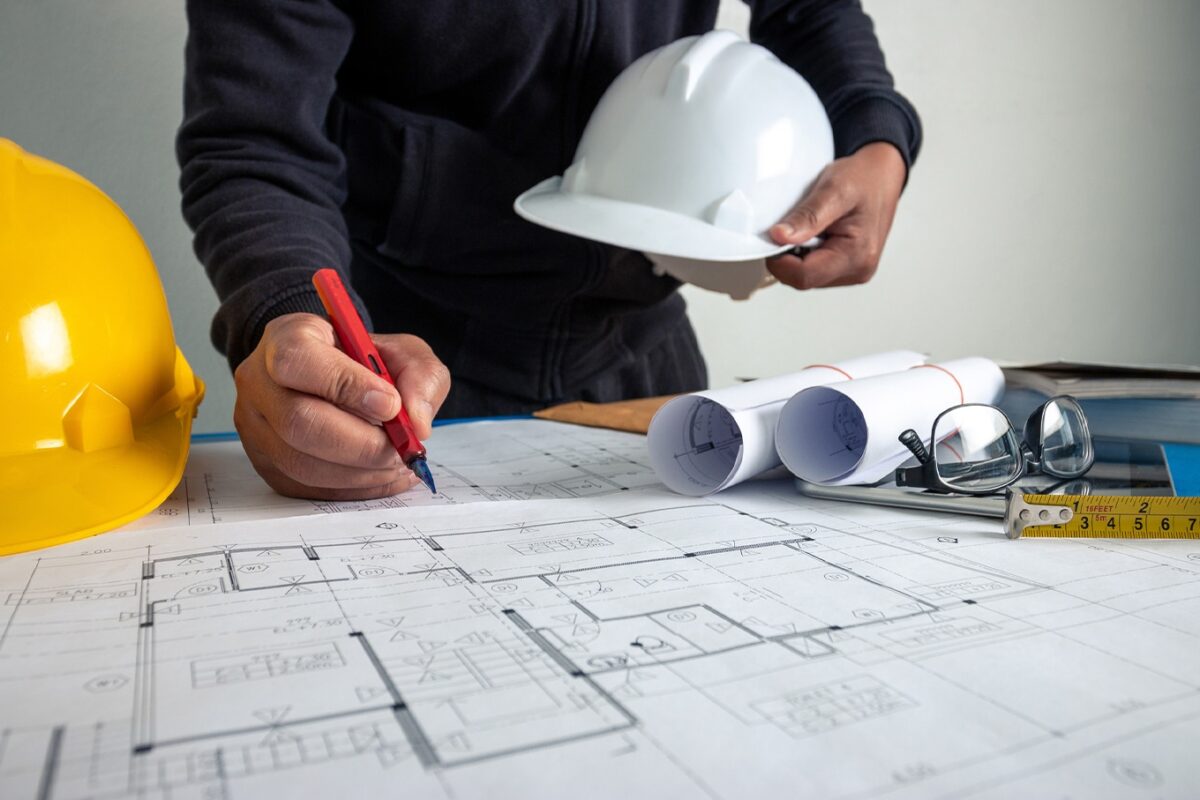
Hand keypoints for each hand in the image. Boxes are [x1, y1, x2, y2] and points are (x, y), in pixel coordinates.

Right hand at [233, 312, 450, 499]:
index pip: (299, 361)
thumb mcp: (401, 351)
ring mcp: (256, 428)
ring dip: (360, 471)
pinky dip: (354, 488)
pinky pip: (307, 488)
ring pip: (302, 463)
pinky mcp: (267, 465)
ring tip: (397, 463)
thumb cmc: (362, 362)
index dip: (347, 387)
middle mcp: (260, 383)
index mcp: (286, 339)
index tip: (390, 405)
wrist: (333, 379)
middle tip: (400, 448)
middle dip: (361, 443)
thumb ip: (419, 375)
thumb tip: (416, 422)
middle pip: (298, 422)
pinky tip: (382, 475)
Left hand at [767, 142, 907, 289]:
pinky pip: (815, 269)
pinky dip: (806, 252)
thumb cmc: (864, 179)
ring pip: (806, 276)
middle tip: (796, 225)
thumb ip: (807, 216)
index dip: (780, 260)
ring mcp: (853, 271)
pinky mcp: (847, 268)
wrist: (881, 175)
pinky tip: (816, 233)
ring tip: (811, 226)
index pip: (803, 276)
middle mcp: (858, 270)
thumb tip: (779, 237)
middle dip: (789, 255)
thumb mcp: (834, 189)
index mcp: (857, 255)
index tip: (773, 236)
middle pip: (803, 279)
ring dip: (797, 253)